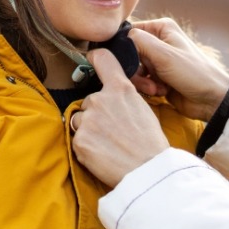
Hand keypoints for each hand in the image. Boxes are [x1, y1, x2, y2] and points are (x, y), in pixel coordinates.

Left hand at [70, 48, 170, 186]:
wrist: (148, 171)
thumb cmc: (151, 144)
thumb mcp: (143, 109)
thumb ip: (125, 97)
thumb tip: (114, 97)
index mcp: (121, 89)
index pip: (101, 58)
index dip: (94, 58)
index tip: (91, 61)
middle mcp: (100, 100)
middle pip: (90, 101)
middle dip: (96, 114)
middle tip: (114, 132)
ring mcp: (88, 120)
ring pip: (81, 120)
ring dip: (89, 130)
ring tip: (109, 145)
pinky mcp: (79, 140)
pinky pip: (78, 140)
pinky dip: (87, 147)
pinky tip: (103, 155)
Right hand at [128, 18, 228, 121]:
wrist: (211, 99)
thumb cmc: (193, 73)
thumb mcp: (164, 54)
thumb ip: (138, 42)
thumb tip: (118, 38)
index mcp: (161, 28)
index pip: (130, 32)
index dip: (124, 48)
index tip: (125, 62)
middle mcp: (159, 42)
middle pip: (129, 53)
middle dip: (135, 69)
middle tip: (146, 79)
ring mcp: (159, 61)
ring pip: (134, 70)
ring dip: (142, 82)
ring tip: (156, 89)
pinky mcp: (159, 78)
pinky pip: (142, 82)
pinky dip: (149, 88)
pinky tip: (161, 92)